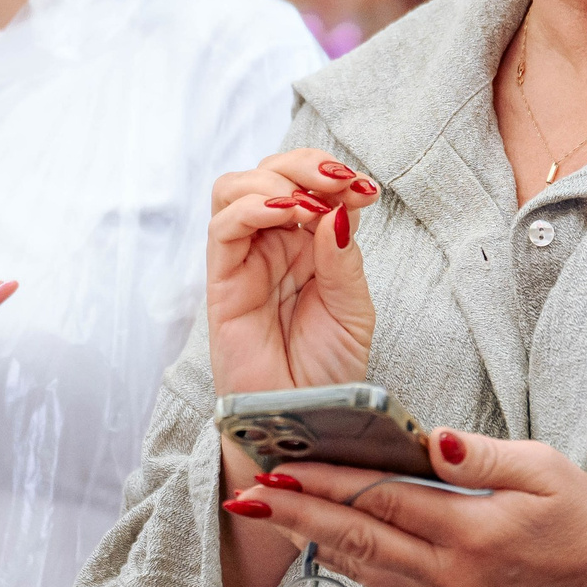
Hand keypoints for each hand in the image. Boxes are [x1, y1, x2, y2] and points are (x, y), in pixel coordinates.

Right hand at [206, 149, 381, 399]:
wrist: (305, 421)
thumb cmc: (328, 371)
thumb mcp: (354, 309)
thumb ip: (342, 257)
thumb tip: (337, 208)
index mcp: (310, 245)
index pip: (311, 185)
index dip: (334, 174)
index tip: (366, 187)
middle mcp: (274, 244)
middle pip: (271, 172)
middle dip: (305, 164)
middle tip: (338, 181)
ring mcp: (245, 259)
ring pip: (237, 187)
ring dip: (274, 180)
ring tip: (309, 201)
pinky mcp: (221, 281)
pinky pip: (222, 228)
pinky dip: (252, 207)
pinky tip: (285, 214)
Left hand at [225, 427, 586, 586]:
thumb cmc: (577, 513)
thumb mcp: (543, 468)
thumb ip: (481, 454)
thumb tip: (428, 437)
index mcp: (472, 535)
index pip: (384, 502)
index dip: (329, 484)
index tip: (283, 469)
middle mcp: (447, 575)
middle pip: (356, 539)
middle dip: (296, 515)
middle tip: (246, 493)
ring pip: (358, 564)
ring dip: (305, 536)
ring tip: (261, 511)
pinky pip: (375, 578)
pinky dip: (336, 554)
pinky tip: (307, 534)